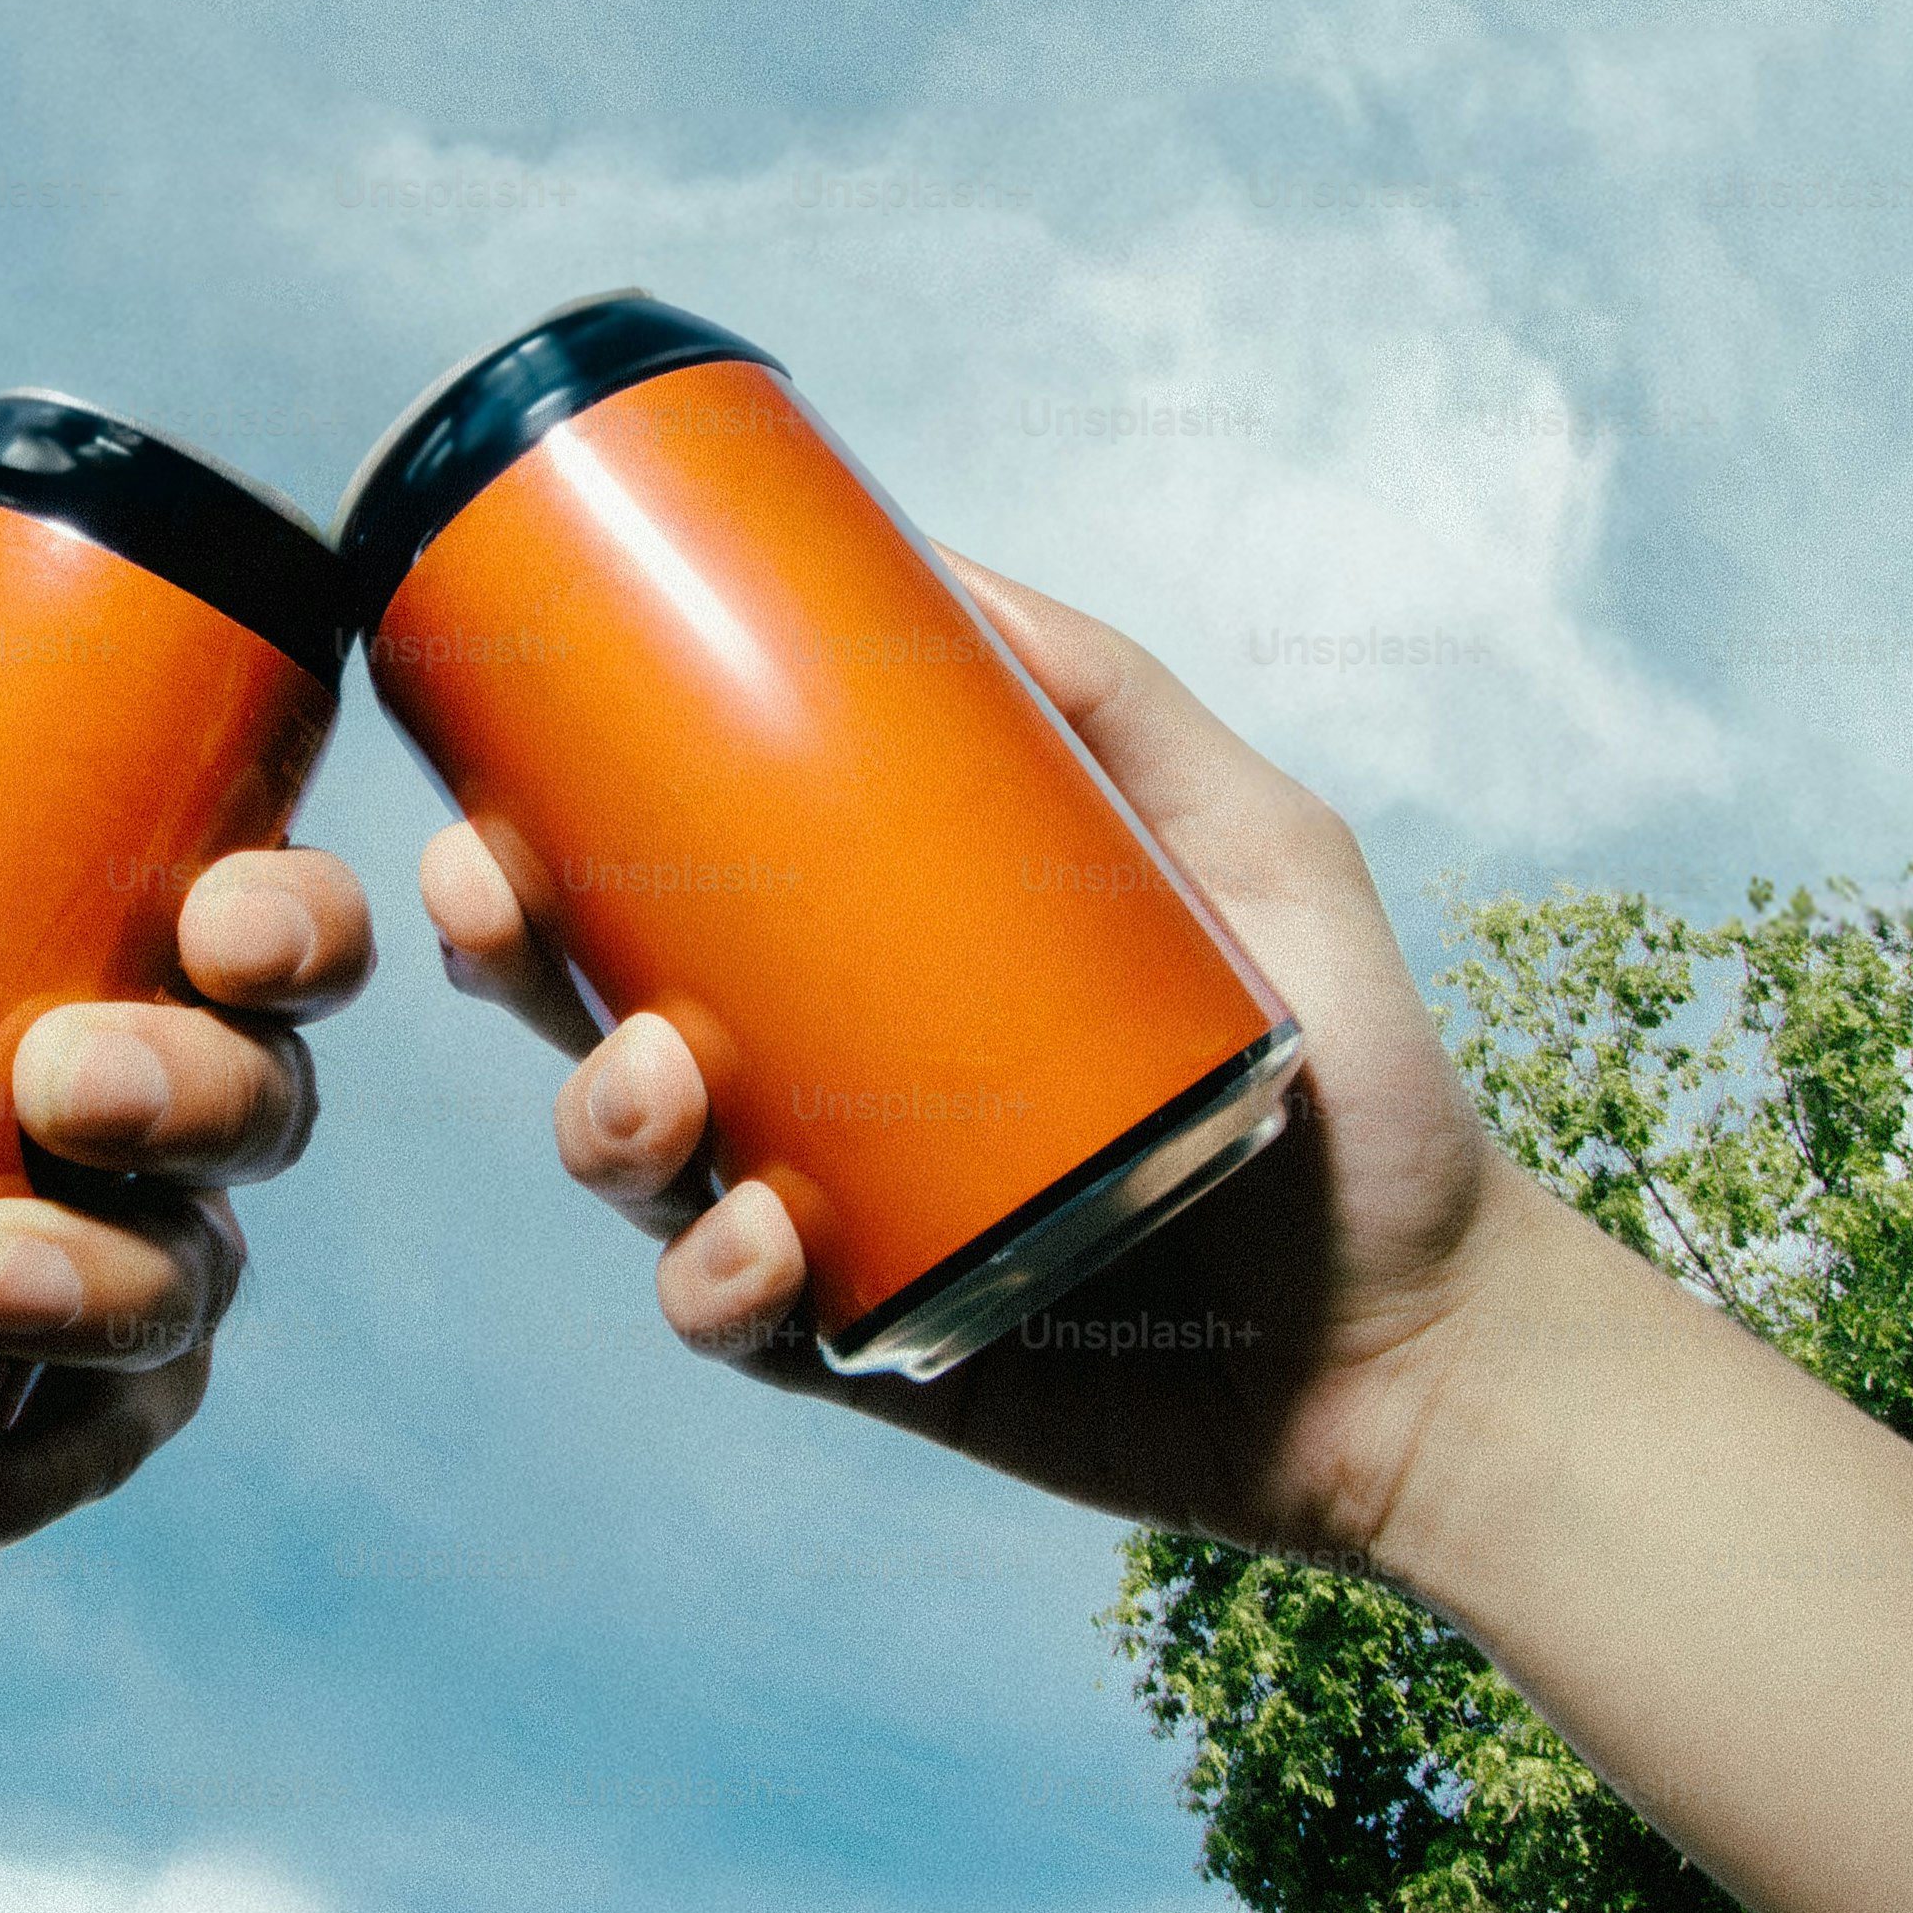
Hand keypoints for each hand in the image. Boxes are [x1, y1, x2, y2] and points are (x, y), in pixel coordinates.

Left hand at [0, 578, 373, 1554]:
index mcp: (150, 960)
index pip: (294, 930)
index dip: (301, 925)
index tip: (214, 920)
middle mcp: (187, 1112)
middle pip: (270, 1101)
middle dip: (192, 1089)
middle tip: (54, 1079)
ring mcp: (147, 1267)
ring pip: (189, 1282)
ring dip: (96, 1284)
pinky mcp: (74, 1412)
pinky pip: (94, 1456)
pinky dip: (12, 1486)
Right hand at [419, 553, 1530, 1557]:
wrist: (1429, 1328)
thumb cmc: (1353, 1082)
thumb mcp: (1253, 844)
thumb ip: (1116, 704)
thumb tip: (946, 559)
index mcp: (859, 972)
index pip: (657, 894)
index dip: (535, 848)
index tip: (484, 793)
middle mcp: (820, 1092)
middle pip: (594, 1012)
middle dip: (504, 956)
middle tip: (492, 905)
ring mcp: (835, 1226)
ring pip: (637, 1165)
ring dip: (599, 1115)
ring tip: (657, 1083)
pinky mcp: (872, 1353)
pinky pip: (731, 1319)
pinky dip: (712, 1280)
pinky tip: (762, 1244)